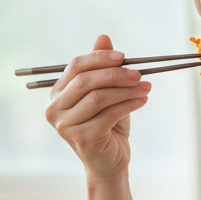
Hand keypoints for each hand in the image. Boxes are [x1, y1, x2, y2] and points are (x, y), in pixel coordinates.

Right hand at [45, 34, 151, 181]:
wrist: (110, 162)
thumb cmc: (107, 125)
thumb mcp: (106, 93)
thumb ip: (102, 67)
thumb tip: (103, 37)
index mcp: (57, 93)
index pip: (76, 66)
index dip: (100, 58)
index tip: (124, 57)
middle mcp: (55, 108)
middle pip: (85, 81)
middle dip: (115, 74)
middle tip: (138, 73)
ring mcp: (65, 125)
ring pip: (98, 97)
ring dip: (126, 90)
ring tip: (145, 87)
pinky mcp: (81, 138)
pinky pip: (109, 114)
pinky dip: (129, 104)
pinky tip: (142, 101)